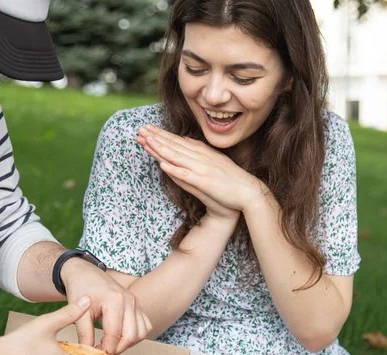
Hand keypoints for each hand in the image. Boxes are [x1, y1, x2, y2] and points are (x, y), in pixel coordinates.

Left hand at [61, 261, 151, 353]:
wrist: (85, 273)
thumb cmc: (81, 289)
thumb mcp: (79, 312)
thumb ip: (84, 334)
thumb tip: (90, 354)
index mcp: (114, 300)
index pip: (115, 334)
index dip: (106, 350)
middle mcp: (129, 301)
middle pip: (131, 336)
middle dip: (117, 349)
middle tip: (103, 351)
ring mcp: (136, 302)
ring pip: (141, 333)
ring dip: (127, 343)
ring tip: (111, 343)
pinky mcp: (137, 305)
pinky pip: (145, 326)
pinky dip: (135, 335)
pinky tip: (120, 335)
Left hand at [137, 124, 261, 217]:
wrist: (247, 192)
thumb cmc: (229, 179)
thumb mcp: (213, 160)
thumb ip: (198, 150)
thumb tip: (185, 139)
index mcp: (201, 152)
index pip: (176, 141)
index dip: (160, 135)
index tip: (146, 129)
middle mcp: (200, 157)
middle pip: (173, 146)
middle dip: (155, 137)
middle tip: (139, 129)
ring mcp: (201, 168)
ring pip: (176, 157)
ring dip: (160, 148)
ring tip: (146, 141)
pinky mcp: (204, 181)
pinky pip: (186, 175)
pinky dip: (174, 170)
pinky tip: (163, 165)